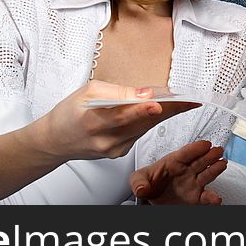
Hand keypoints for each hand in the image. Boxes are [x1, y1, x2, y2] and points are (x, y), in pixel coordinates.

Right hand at [37, 81, 198, 161]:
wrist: (56, 140)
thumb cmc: (69, 113)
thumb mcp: (88, 92)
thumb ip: (117, 92)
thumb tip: (144, 92)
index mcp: (94, 121)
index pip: (123, 114)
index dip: (142, 109)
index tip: (159, 103)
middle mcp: (106, 139)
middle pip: (142, 123)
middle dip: (168, 110)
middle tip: (189, 99)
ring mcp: (114, 149)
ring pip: (145, 129)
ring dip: (164, 115)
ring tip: (184, 101)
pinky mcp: (119, 153)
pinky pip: (140, 134)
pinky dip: (150, 121)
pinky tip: (162, 111)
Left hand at [129, 140, 227, 204]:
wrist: (152, 197)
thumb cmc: (148, 182)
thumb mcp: (138, 179)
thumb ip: (139, 182)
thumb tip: (141, 189)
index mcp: (173, 162)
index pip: (185, 153)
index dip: (195, 148)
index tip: (205, 144)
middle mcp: (186, 171)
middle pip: (200, 161)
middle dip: (209, 155)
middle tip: (218, 150)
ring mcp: (192, 183)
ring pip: (207, 174)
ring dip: (215, 169)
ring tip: (222, 164)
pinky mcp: (196, 197)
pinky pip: (206, 197)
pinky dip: (212, 198)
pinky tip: (217, 199)